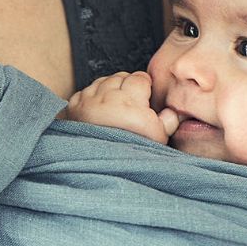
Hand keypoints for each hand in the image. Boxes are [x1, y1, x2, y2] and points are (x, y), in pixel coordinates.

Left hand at [63, 72, 178, 143]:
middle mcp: (106, 95)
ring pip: (103, 82)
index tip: (144, 102)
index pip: (140, 78)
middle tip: (130, 108)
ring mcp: (87, 100)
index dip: (144, 89)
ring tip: (115, 111)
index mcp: (129, 100)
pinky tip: (98, 114)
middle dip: (127, 88)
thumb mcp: (158, 139)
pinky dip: (92, 99)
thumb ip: (169, 119)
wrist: (99, 168)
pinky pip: (86, 92)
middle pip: (121, 77)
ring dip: (109, 91)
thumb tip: (173, 110)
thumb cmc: (131, 153)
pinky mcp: (73, 107)